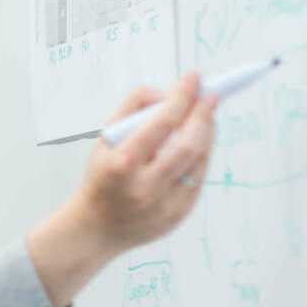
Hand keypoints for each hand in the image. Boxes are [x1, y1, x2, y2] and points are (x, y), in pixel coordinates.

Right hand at [26, 73, 218, 306]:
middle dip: (204, 114)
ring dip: (207, 132)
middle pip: (189, 144)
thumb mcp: (104, 140)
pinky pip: (199, 176)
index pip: (161, 123)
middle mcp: (145, 186)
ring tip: (204, 116)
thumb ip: (133, 109)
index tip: (194, 78)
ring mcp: (165, 203)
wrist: (95, 227)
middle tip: (211, 95)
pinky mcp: (180, 213)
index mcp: (122, 163)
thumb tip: (169, 92)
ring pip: (200, 159)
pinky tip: (197, 143)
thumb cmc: (101, 176)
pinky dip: (202, 155)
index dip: (182, 97)